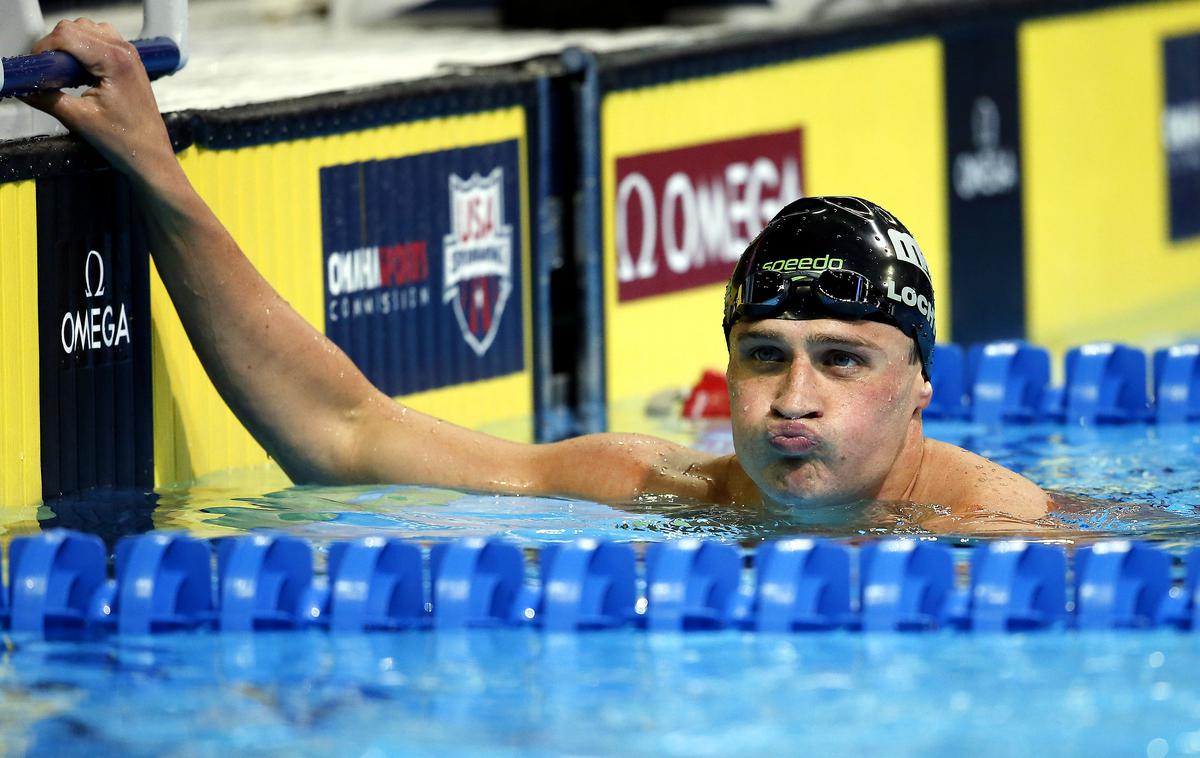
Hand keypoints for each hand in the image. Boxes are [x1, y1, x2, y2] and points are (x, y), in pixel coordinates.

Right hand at [21, 19, 177, 179]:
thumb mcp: (78, 119)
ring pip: (86, 31)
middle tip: (49, 74)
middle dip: (56, 47)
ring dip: (69, 47)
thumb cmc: (123, 141)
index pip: (67, 35)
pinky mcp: (128, 61)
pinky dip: (83, 49)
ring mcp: (129, 54)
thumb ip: (47, 98)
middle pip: (75, 29)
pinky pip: (98, 41)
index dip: (45, 49)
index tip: (37, 69)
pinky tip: (80, 73)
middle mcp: (124, 51)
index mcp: (115, 61)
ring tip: (65, 74)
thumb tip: (26, 87)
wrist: (150, 155)